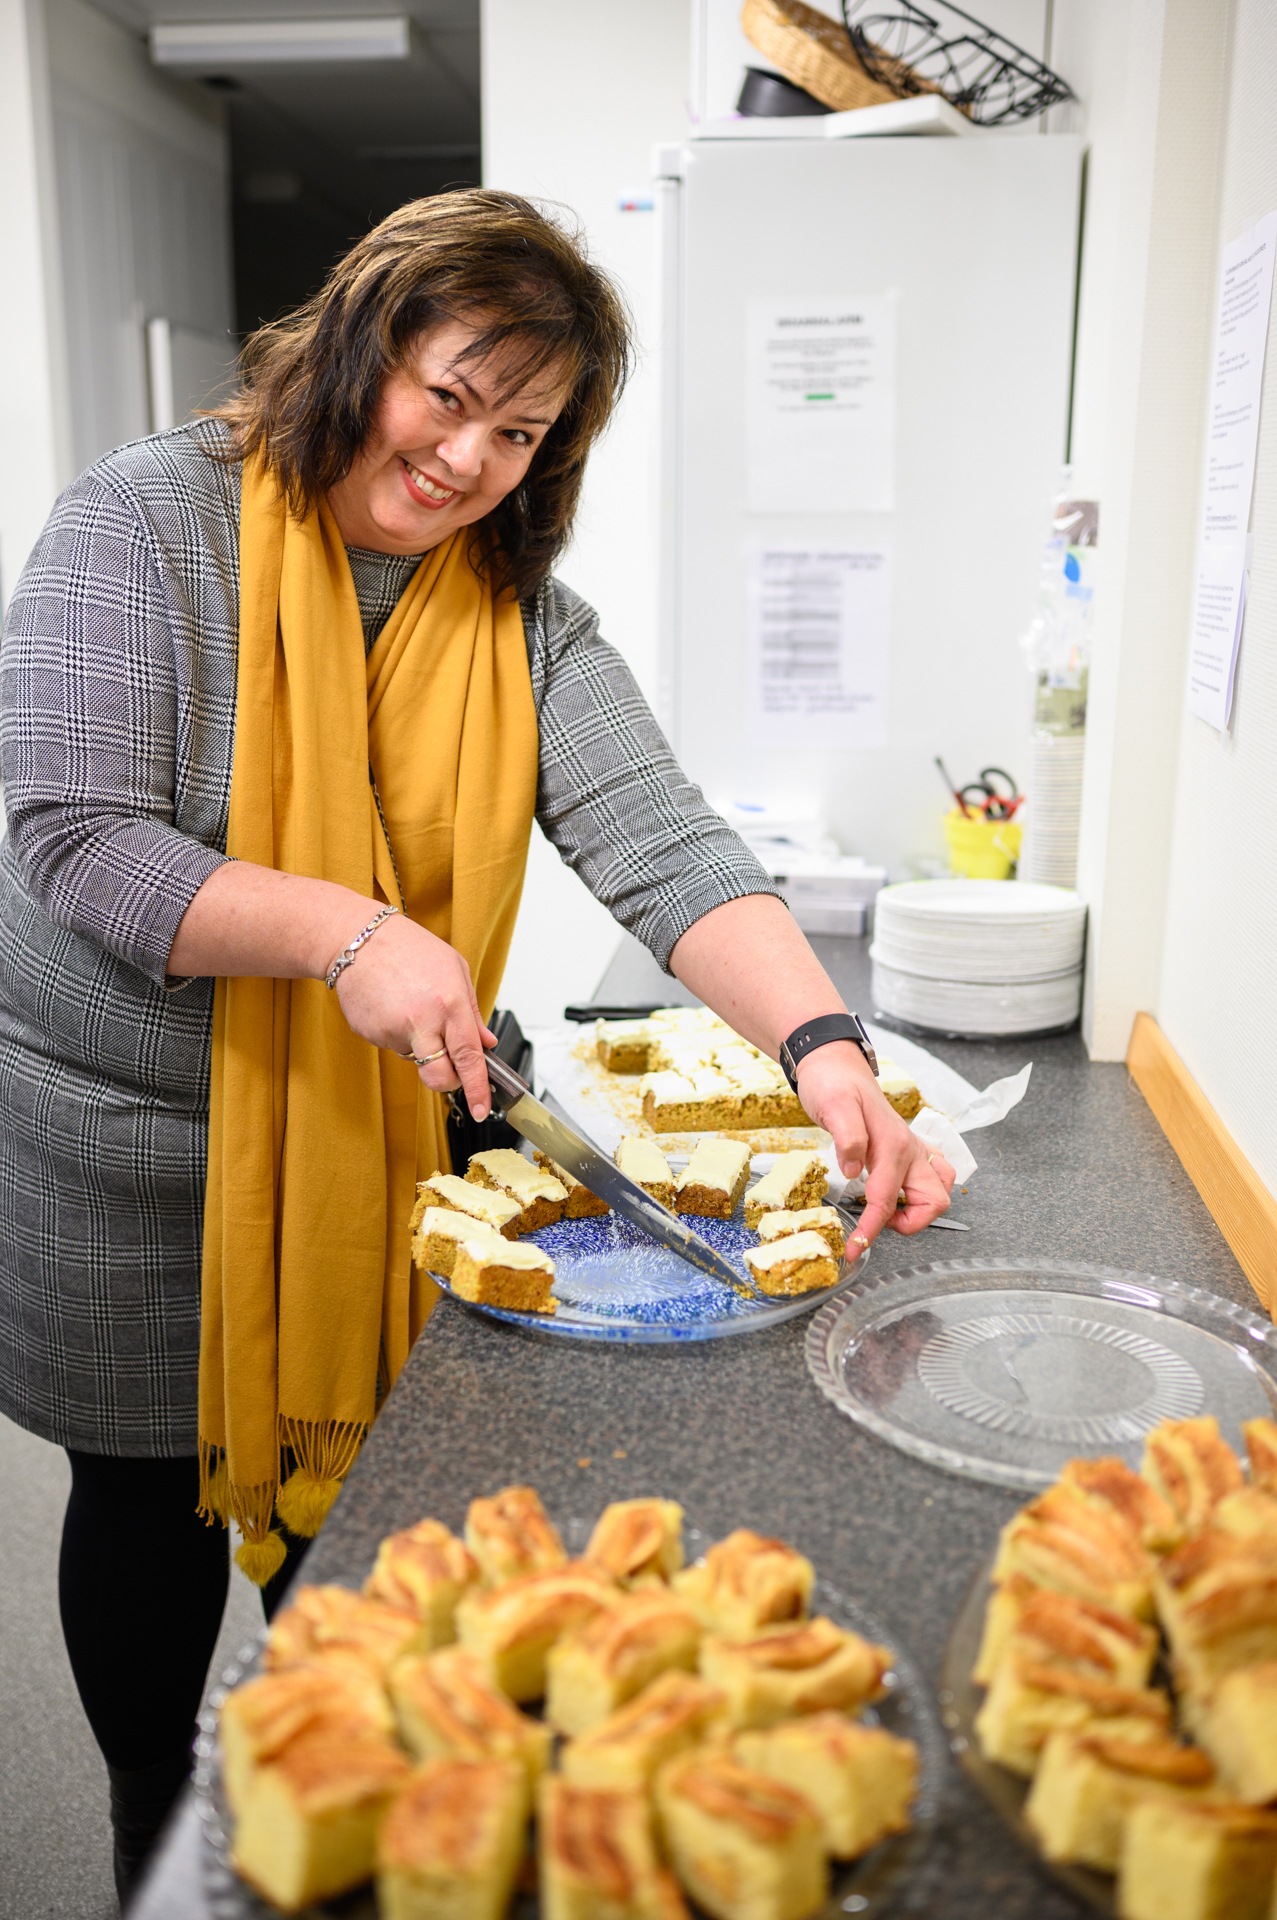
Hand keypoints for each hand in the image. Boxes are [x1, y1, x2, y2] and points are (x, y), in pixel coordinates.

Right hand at [334, 914, 495, 1118]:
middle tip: (449, 1067)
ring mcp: (393, 1030)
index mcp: (450, 1003)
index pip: (469, 1058)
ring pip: (414, 1058)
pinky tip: (392, 1005)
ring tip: (410, 1006)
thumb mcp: (454, 969)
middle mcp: (422, 1021)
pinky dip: (396, 1032)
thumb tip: (486, 1044)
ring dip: (418, 1043)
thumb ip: (472, 1011)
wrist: (357, 940)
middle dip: (448, 1081)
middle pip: (439, 1077)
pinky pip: (392, 1045)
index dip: (478, 1088)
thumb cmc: (409, 948)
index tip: (482, 1109)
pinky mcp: (371, 1034)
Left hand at [794, 1041, 953, 1248]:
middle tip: (875, 1223)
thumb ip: (847, 1137)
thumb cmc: (833, 1085)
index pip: (886, 1199)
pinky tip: (897, 1193)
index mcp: (892, 1145)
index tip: (856, 1248)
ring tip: (888, 1209)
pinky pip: (933, 1175)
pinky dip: (922, 1192)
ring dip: (921, 1208)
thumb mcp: (832, 1106)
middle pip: (934, 1201)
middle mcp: (909, 1149)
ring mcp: (912, 1148)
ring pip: (941, 1189)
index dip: (871, 1229)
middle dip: (909, 1223)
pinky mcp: (908, 1148)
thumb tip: (853, 1168)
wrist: (836, 1066)